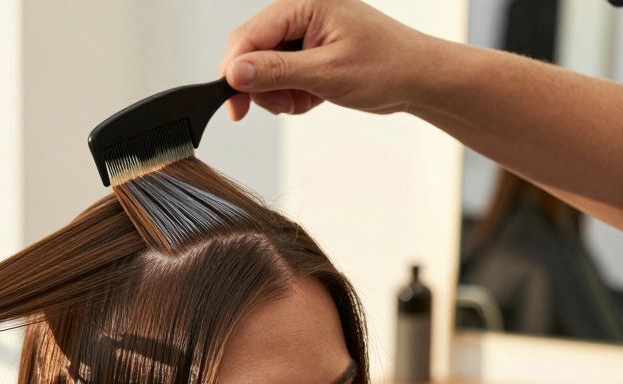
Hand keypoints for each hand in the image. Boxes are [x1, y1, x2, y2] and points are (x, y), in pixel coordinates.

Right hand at [219, 0, 440, 119]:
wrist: (419, 78)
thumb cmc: (387, 66)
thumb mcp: (326, 73)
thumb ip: (276, 72)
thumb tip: (234, 72)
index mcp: (305, 4)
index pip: (249, 35)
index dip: (234, 71)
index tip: (233, 105)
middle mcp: (301, 13)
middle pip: (252, 52)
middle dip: (261, 85)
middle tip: (284, 104)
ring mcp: (304, 33)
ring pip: (263, 68)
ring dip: (278, 93)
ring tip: (307, 99)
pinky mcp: (308, 51)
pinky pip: (280, 76)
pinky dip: (291, 94)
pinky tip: (314, 96)